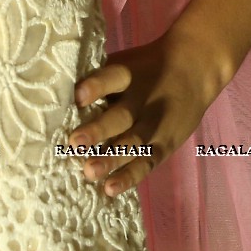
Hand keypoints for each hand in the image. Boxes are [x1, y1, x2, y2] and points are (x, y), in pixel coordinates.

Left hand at [64, 27, 233, 197]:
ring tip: (89, 172)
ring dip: (110, 159)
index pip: (112, 78)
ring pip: (132, 144)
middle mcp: (142, 100)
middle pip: (121, 116)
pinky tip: (110, 188)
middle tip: (74, 143)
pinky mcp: (164, 144)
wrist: (194, 69)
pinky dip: (129, 176)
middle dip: (98, 130)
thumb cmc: (145, 67)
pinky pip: (145, 162)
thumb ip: (99, 76)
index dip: (96, 86)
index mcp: (129, 74)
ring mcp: (154, 125)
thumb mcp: (125, 63)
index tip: (77, 96)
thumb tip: (56, 88)